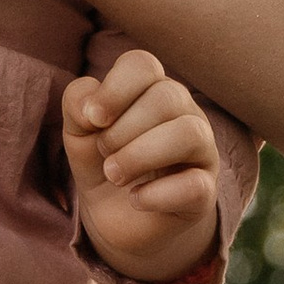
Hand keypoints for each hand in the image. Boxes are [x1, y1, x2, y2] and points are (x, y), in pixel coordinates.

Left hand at [64, 49, 219, 281]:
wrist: (115, 218)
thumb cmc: (101, 162)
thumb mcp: (78, 133)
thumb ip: (77, 106)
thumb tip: (90, 105)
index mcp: (152, 89)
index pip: (143, 65)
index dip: (114, 88)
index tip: (92, 119)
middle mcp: (185, 113)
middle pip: (167, 97)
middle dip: (123, 129)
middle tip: (104, 153)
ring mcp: (202, 152)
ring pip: (189, 133)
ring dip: (140, 155)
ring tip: (115, 175)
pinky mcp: (206, 192)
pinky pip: (195, 185)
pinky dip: (156, 194)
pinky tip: (136, 198)